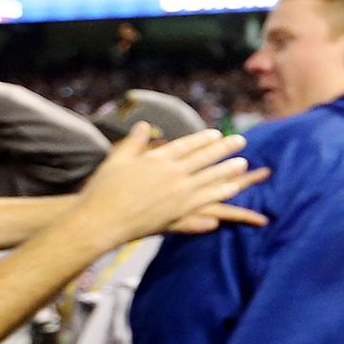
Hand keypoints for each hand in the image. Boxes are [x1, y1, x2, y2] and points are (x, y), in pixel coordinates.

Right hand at [74, 126, 267, 239]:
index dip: (202, 139)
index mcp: (156, 158)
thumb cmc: (103, 190)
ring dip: (227, 168)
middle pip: (203, 157)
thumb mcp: (117, 160)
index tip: (216, 133)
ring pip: (210, 177)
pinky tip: (232, 187)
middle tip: (240, 140)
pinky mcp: (179, 211)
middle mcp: (171, 173)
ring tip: (243, 162)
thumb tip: (143, 124)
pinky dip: (220, 191)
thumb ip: (134, 142)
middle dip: (223, 148)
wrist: (100, 219)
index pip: (186, 145)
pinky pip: (205, 198)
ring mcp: (177, 192)